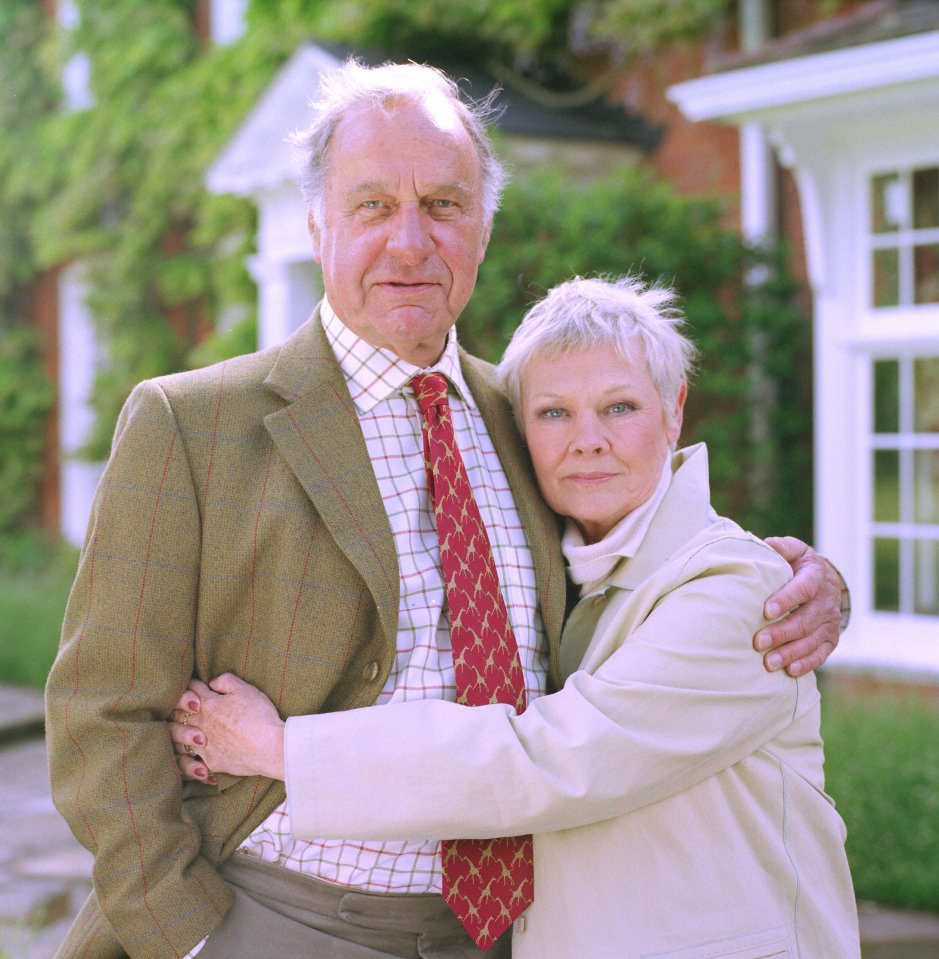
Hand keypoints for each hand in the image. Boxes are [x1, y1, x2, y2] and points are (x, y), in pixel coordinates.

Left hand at [169, 674, 285, 780]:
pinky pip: (188, 763)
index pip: (191, 689)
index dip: (190, 684)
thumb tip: (211, 683)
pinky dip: (186, 761)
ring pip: (177, 738)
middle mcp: (201, 724)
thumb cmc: (259, 716)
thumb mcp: (245, 689)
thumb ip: (225, 681)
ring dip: (177, 732)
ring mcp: (203, 746)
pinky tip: (189, 758)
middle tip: (180, 706)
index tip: (193, 684)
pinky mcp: (210, 762)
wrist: (269, 747)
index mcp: (208, 704)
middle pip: (177, 714)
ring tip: (180, 730)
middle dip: (176, 708)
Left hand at [755, 537, 843, 676]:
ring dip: (790, 653)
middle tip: (758, 642)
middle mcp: (825, 602)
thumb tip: (764, 544)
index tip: (765, 611)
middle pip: (804, 620)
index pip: (802, 589)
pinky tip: (789, 671)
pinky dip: (806, 663)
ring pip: (811, 640)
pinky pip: (820, 654)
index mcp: (815, 577)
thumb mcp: (794, 550)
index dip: (785, 600)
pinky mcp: (830, 639)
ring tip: (768, 662)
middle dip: (781, 633)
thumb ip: (781, 547)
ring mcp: (829, 623)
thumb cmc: (800, 565)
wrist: (827, 581)